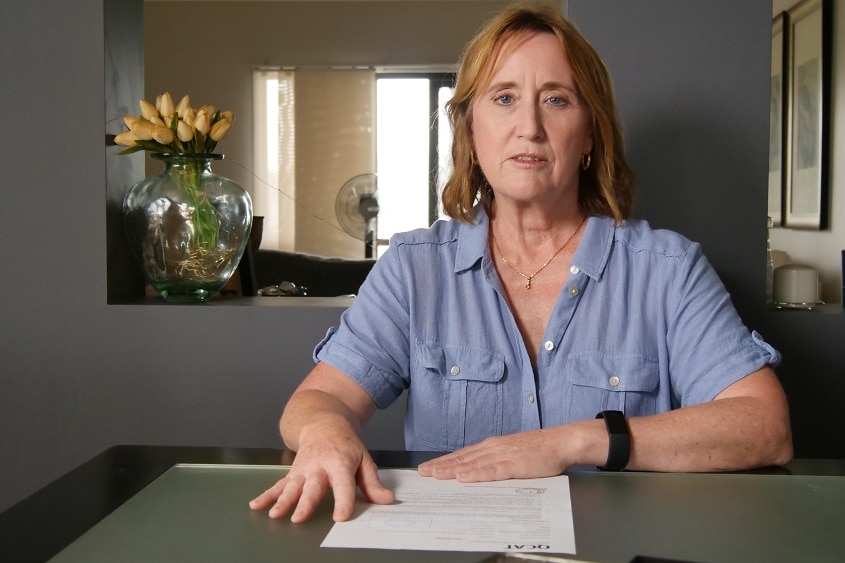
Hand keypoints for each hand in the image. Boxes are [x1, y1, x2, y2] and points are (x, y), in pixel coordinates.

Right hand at [249, 429, 394, 522]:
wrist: (323, 423)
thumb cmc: (346, 444)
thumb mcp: (364, 459)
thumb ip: (373, 483)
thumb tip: (386, 499)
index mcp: (340, 463)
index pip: (343, 485)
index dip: (343, 502)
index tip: (340, 517)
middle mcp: (319, 466)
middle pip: (312, 487)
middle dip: (305, 502)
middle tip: (299, 517)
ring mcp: (303, 470)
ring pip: (292, 487)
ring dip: (282, 500)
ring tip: (276, 514)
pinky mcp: (293, 473)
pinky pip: (278, 485)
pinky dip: (266, 495)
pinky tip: (256, 505)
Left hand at [418, 428, 572, 481]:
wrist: (560, 442)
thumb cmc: (539, 450)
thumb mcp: (512, 452)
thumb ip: (495, 460)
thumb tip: (478, 470)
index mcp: (492, 446)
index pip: (463, 455)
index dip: (444, 462)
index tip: (428, 467)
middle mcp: (493, 448)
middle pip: (462, 459)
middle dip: (441, 466)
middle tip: (422, 472)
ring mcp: (503, 456)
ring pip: (472, 464)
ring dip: (451, 470)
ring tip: (435, 475)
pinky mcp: (514, 465)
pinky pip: (491, 471)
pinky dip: (475, 475)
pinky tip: (463, 478)